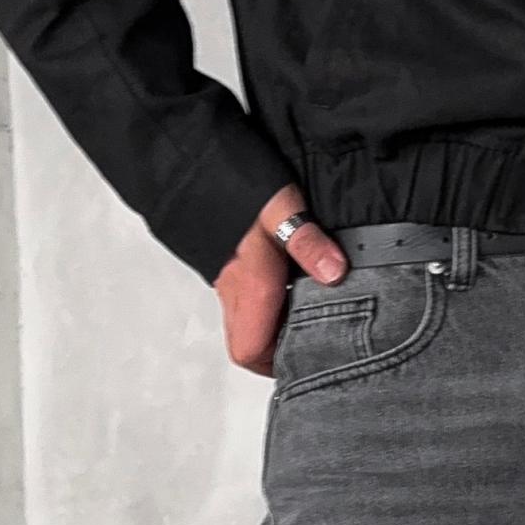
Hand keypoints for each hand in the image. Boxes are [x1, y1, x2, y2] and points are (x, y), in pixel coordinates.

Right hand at [216, 186, 349, 376]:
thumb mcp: (281, 205)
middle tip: (313, 341)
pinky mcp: (227, 264)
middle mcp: (235, 289)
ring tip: (310, 316)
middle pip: (247, 345)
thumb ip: (307, 241)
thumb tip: (335, 271)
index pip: (250, 352)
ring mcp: (228, 278)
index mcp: (250, 285)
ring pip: (247, 323)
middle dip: (278, 352)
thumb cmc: (233, 182)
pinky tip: (292, 285)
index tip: (305, 358)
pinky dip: (268, 304)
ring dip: (274, 327)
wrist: (188, 160)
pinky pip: (246, 300)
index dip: (274, 365)